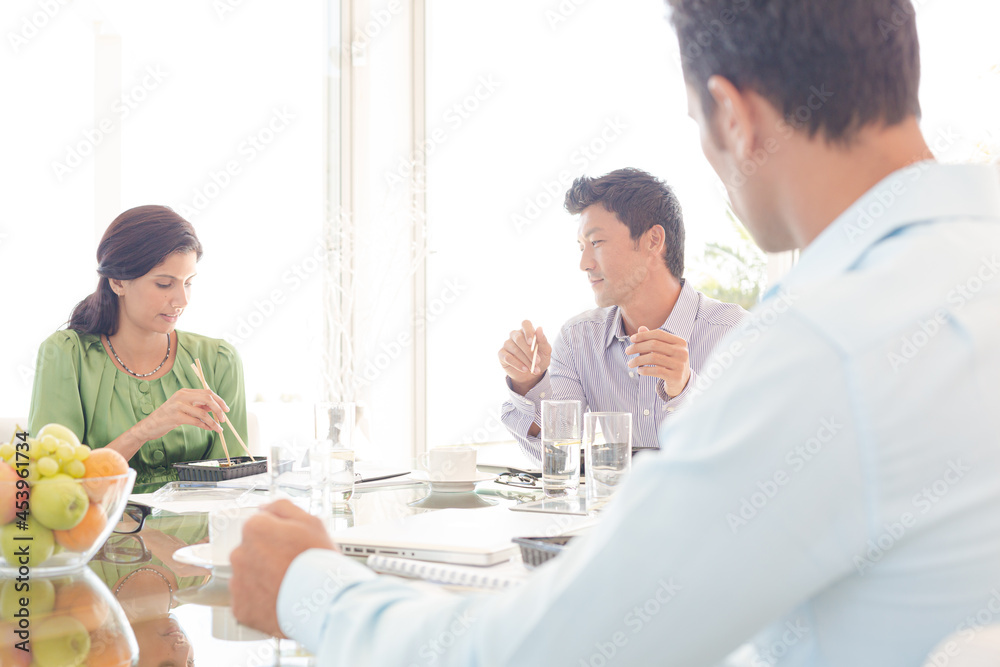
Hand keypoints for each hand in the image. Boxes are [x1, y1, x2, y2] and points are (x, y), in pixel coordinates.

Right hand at [137, 387, 227, 441]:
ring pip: (202, 412)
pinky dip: (205, 426)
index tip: (226, 410)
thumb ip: (199, 406)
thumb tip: (216, 408)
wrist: (149, 426)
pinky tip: (209, 429)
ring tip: (219, 429)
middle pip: (207, 399)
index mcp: (185, 392)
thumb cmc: (169, 417)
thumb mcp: (185, 408)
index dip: (219, 401)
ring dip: (213, 422)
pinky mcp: (175, 416)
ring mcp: (177, 405)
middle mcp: (182, 396)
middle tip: (224, 419)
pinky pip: (195, 421)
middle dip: (219, 409)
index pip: (207, 392)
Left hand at [229, 500, 335, 636]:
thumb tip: (264, 508)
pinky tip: (280, 599)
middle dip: (267, 556)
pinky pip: (248, 600)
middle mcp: (239, 554)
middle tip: (291, 566)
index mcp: (254, 529)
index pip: (259, 526)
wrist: (323, 604)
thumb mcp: (311, 522)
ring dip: (263, 578)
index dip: (278, 535)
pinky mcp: (241, 608)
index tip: (291, 545)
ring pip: (248, 575)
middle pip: (251, 550)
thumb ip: (283, 508)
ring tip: (287, 585)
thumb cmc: (319, 562)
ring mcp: (238, 583)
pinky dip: (261, 601)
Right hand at [498, 320, 550, 394]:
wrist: (532, 374)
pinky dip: (517, 364)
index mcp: (526, 331)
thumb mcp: (545, 351)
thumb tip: (539, 328)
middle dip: (529, 351)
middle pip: (519, 338)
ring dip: (526, 360)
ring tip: (533, 369)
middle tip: (538, 361)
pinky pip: (508, 358)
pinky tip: (525, 369)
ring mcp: (507, 344)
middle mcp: (515, 335)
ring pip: (514, 349)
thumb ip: (543, 340)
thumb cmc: (539, 359)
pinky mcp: (501, 354)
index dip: (528, 332)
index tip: (532, 343)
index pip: (525, 324)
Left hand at [625, 326, 690, 396]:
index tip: (631, 339)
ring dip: (638, 360)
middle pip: (654, 345)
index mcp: (680, 342)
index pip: (659, 334)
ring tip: (630, 363)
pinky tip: (639, 370)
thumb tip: (641, 328)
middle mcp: (682, 352)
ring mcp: (680, 364)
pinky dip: (645, 370)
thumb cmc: (670, 362)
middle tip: (627, 351)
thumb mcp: (664, 350)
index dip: (643, 335)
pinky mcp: (676, 377)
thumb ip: (653, 339)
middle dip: (637, 347)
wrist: (682, 381)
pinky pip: (656, 371)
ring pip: (653, 358)